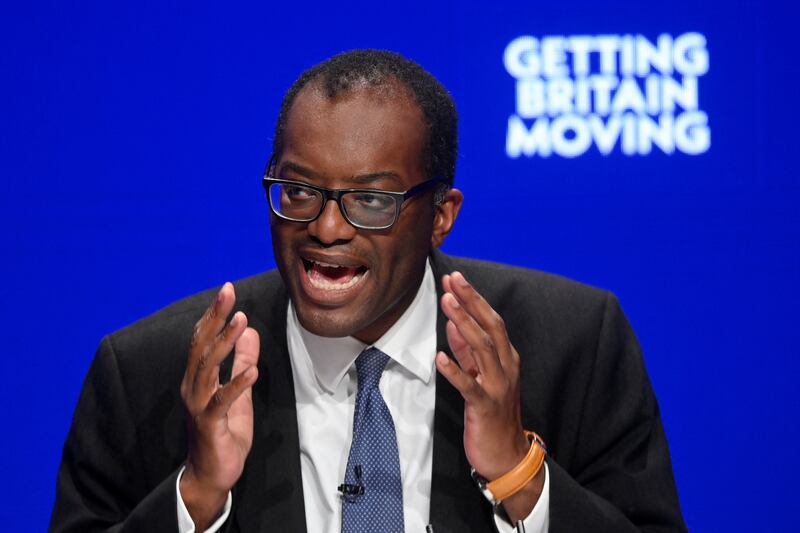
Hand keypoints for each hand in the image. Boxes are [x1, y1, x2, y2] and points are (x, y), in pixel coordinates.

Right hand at [179, 282, 259, 529]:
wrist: (212, 474)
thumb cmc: (224, 433)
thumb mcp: (240, 392)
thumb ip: (242, 362)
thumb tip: (250, 331)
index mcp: (198, 378)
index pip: (203, 339)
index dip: (214, 315)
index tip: (226, 290)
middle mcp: (193, 388)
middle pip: (200, 346)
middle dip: (214, 318)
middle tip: (227, 292)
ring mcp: (198, 406)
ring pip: (207, 368)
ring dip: (224, 343)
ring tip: (240, 322)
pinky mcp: (209, 425)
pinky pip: (221, 402)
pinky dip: (236, 385)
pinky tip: (252, 371)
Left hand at [435, 271, 542, 520]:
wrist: (507, 455)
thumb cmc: (493, 413)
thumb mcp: (481, 376)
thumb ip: (467, 350)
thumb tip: (454, 322)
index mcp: (506, 358)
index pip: (491, 320)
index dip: (473, 298)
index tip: (456, 278)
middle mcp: (506, 368)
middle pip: (491, 327)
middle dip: (471, 301)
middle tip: (453, 280)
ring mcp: (498, 387)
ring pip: (483, 349)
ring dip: (464, 324)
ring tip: (447, 304)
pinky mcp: (485, 407)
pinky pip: (470, 386)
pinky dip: (455, 370)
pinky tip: (440, 356)